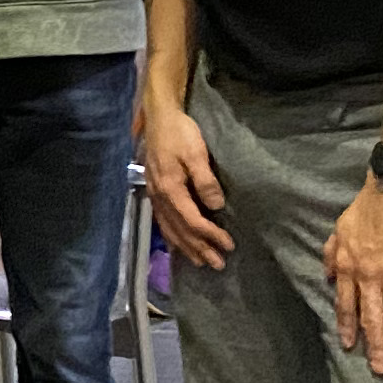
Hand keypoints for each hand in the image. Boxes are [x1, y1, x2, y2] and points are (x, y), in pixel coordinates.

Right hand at [145, 99, 233, 268]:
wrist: (159, 118)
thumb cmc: (180, 134)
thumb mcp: (197, 153)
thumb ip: (205, 181)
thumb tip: (217, 206)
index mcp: (170, 188)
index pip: (192, 220)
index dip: (210, 235)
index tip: (228, 245)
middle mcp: (160, 196)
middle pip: (180, 229)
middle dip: (199, 248)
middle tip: (217, 264)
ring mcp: (154, 194)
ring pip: (169, 228)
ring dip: (185, 247)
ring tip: (199, 261)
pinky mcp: (154, 191)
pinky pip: (162, 221)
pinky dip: (171, 236)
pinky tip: (177, 244)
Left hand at [325, 177, 382, 376]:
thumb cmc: (365, 209)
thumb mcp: (337, 230)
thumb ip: (331, 254)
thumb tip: (326, 276)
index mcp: (348, 269)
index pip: (345, 306)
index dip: (348, 327)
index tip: (350, 347)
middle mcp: (369, 279)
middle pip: (373, 319)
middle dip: (377, 346)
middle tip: (382, 370)